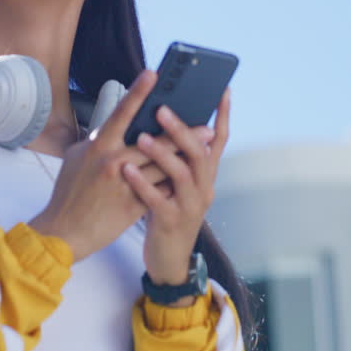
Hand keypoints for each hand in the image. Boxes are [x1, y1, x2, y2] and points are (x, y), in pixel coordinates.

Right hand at [28, 70, 207, 261]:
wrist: (64, 232)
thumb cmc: (68, 194)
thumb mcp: (75, 159)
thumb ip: (96, 142)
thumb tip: (111, 127)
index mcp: (98, 146)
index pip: (121, 112)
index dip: (138, 92)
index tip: (153, 74)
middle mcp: (113, 162)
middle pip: (154, 142)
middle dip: (182, 133)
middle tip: (206, 125)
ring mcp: (125, 184)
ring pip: (163, 167)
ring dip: (186, 158)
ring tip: (204, 149)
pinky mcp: (133, 206)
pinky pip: (159, 191)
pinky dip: (173, 183)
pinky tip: (189, 177)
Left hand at [124, 89, 230, 286]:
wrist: (169, 261)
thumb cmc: (168, 214)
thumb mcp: (178, 185)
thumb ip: (178, 159)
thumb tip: (165, 123)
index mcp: (206, 175)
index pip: (219, 140)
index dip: (223, 115)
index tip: (223, 90)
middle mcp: (204, 188)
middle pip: (199, 152)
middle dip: (181, 129)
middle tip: (162, 109)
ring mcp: (190, 206)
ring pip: (182, 174)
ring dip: (162, 153)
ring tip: (141, 138)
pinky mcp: (172, 222)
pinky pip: (158, 200)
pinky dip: (143, 184)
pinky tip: (127, 171)